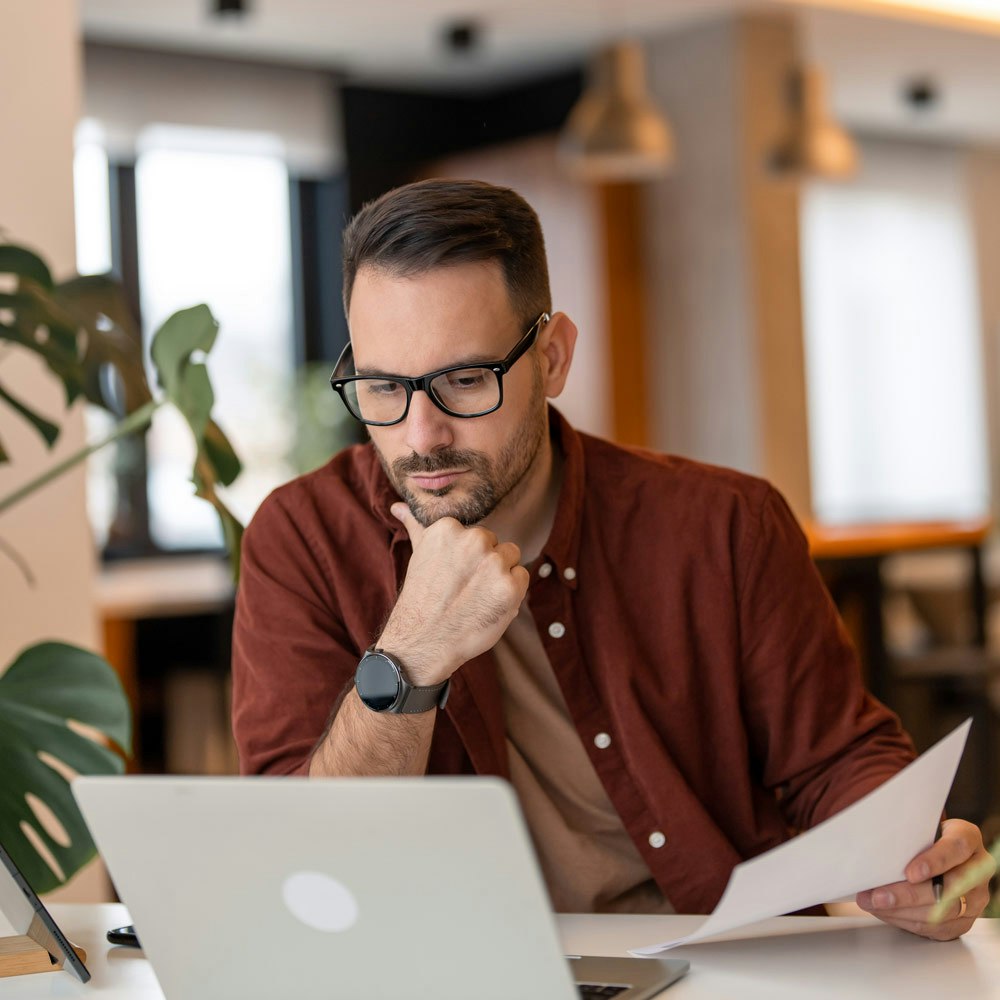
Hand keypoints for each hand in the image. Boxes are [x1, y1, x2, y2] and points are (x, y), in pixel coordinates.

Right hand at [377, 503, 529, 684]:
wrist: (423, 642)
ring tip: (477, 597)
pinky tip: (489, 605)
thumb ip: (416, 525)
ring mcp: (494, 563)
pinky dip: (512, 592)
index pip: (477, 534)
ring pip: (511, 558)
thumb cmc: (422, 599)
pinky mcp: (510, 586)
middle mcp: (474, 539)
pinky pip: (522, 577)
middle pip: (496, 544)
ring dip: (501, 575)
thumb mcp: (418, 554)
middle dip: (486, 565)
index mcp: (450, 528)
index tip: (454, 575)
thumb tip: (399, 505)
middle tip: (465, 589)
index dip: (469, 558)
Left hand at [856, 818, 995, 939]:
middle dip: (908, 895)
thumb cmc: (925, 837)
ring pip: (942, 913)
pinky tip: (885, 912)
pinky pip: (936, 928)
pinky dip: (906, 921)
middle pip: (948, 888)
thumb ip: (908, 832)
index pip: (957, 849)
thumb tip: (874, 842)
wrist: (941, 854)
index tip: (910, 872)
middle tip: (878, 896)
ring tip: (872, 904)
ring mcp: (974, 898)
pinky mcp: (964, 920)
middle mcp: (977, 870)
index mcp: (968, 839)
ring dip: (902, 911)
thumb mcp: (921, 826)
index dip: (935, 861)